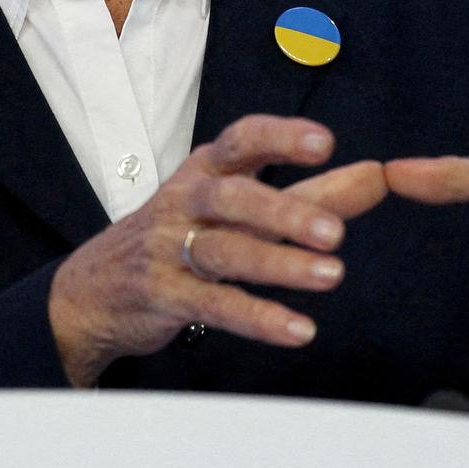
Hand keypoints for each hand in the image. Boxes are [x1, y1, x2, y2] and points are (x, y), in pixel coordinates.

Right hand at [47, 115, 387, 387]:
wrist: (91, 290)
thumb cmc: (177, 237)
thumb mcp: (240, 207)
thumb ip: (312, 194)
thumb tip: (377, 177)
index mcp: (205, 170)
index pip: (241, 141)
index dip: (280, 138)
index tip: (324, 143)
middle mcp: (185, 202)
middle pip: (232, 198)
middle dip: (284, 211)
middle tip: (335, 232)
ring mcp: (169, 249)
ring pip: (224, 252)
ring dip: (279, 264)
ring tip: (331, 275)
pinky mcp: (164, 295)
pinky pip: (213, 305)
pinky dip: (257, 317)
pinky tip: (297, 328)